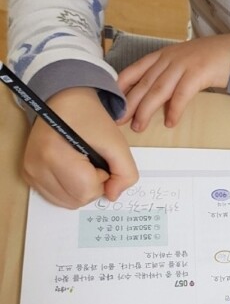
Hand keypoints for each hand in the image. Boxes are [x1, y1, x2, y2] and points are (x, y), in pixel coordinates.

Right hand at [22, 87, 138, 207]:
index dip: (102, 178)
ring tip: (81, 163)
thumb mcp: (117, 143)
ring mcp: (30, 172)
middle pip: (77, 200)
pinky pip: (56, 197)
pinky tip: (72, 169)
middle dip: (93, 185)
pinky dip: (70, 189)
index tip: (100, 158)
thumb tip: (112, 196)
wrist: (65, 101)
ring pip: (67, 202)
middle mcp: (37, 166)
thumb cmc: (90, 119)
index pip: (87, 190)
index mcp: (54, 154)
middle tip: (92, 160)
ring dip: (82, 188)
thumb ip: (125, 173)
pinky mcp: (29, 174)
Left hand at [117, 34, 229, 131]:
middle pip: (144, 83)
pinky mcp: (198, 72)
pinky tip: (170, 122)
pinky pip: (182, 94)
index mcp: (163, 55)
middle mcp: (169, 58)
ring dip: (146, 110)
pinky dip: (174, 109)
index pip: (135, 70)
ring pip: (158, 89)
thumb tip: (153, 98)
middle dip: (130, 103)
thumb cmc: (210, 59)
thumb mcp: (183, 62)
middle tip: (119, 121)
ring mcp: (183, 64)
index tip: (111, 102)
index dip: (121, 86)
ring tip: (139, 126)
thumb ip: (167, 75)